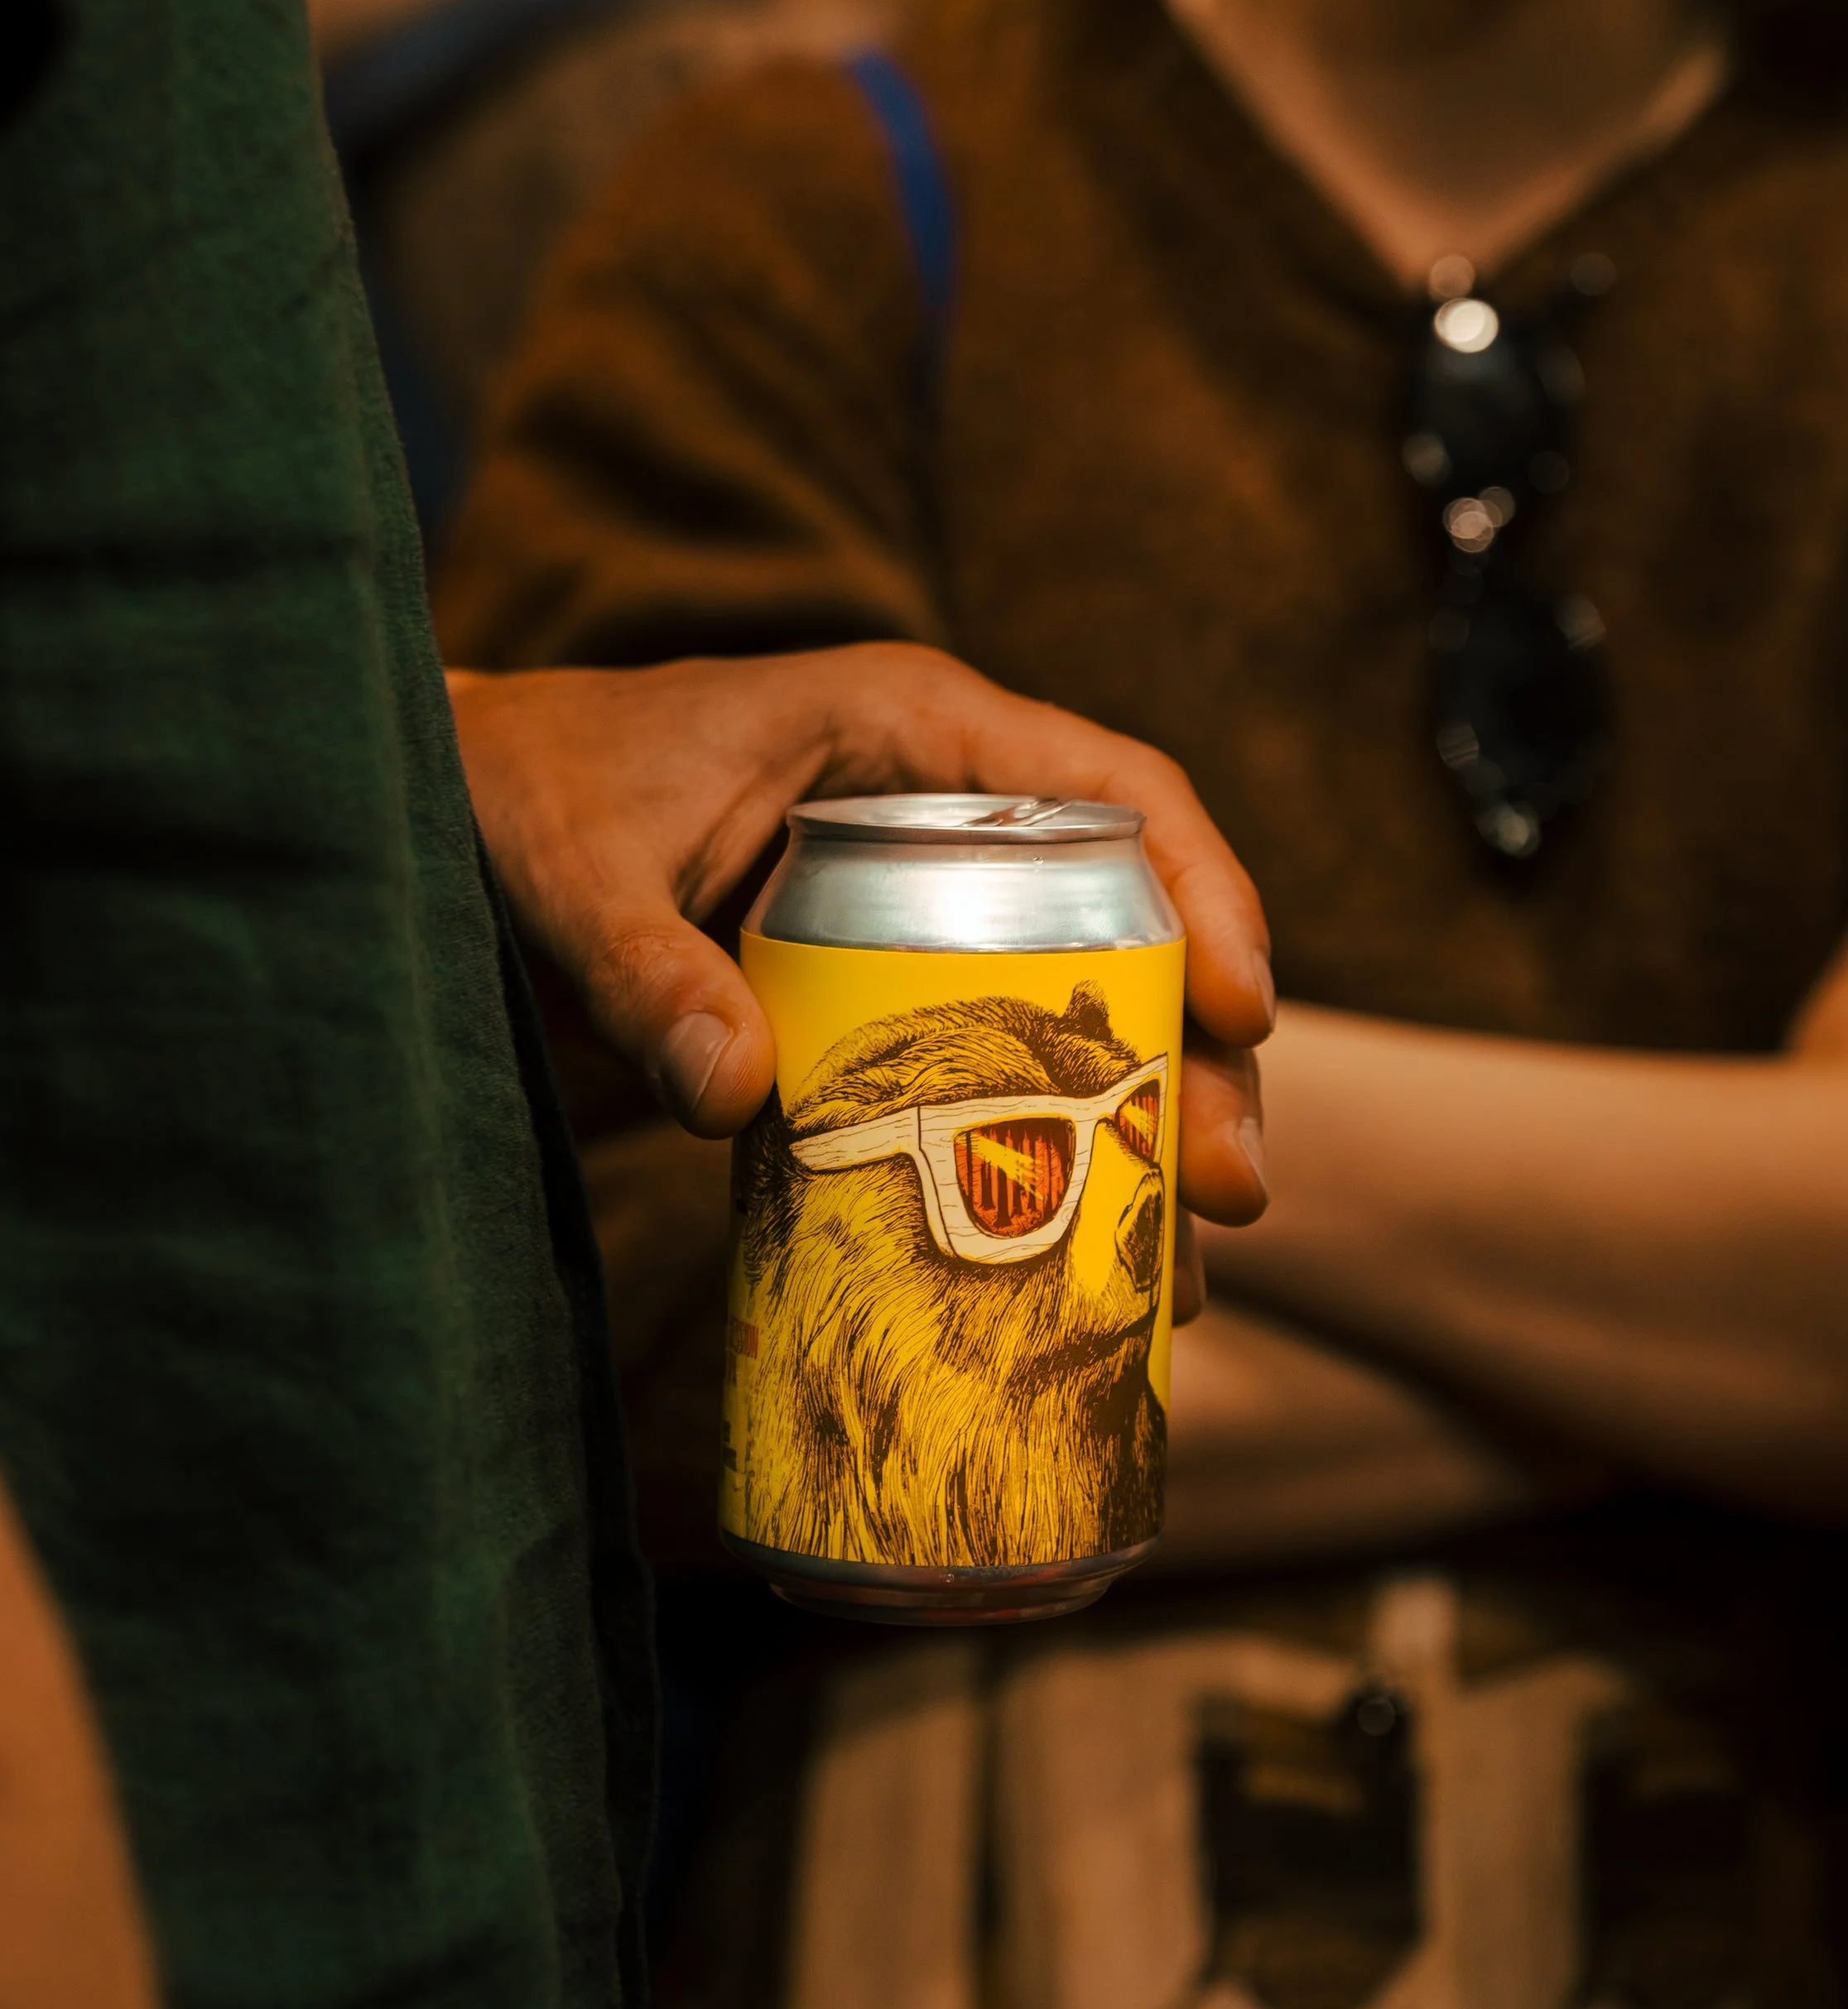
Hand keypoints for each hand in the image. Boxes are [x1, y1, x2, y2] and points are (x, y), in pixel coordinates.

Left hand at [447, 646, 1273, 1266]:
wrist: (440, 816)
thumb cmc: (518, 793)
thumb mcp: (574, 868)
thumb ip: (645, 968)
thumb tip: (733, 1089)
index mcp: (909, 730)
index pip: (1110, 788)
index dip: (1204, 888)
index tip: (1244, 1009)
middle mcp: (941, 815)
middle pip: (1127, 925)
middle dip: (1194, 1056)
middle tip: (1235, 1190)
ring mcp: (915, 915)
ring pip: (1081, 1014)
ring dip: (1139, 1135)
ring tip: (1186, 1274)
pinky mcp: (872, 1003)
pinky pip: (987, 1077)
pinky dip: (1037, 1169)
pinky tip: (1080, 1277)